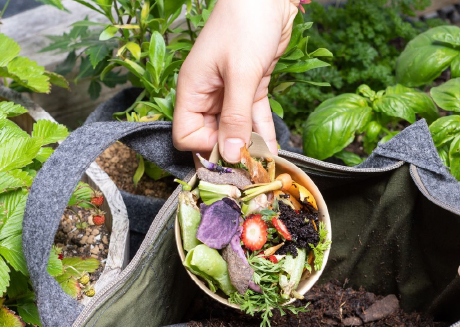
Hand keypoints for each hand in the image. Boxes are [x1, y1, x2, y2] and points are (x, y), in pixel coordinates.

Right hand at [173, 0, 298, 161]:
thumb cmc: (246, 24)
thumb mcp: (241, 74)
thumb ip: (236, 117)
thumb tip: (230, 154)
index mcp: (192, 90)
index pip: (187, 135)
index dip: (206, 148)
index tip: (230, 155)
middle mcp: (208, 94)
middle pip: (211, 136)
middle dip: (230, 153)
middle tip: (250, 170)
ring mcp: (229, 93)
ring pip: (235, 130)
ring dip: (249, 147)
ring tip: (264, 166)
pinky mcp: (251, 88)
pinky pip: (254, 118)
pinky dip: (262, 133)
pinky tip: (272, 151)